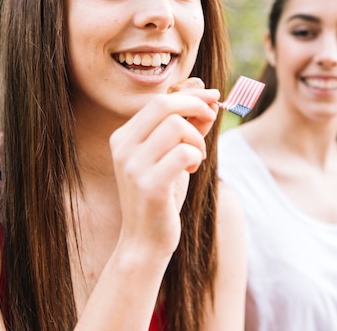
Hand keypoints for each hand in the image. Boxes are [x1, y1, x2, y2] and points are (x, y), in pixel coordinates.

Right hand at [109, 82, 219, 260]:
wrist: (144, 241)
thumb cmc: (161, 196)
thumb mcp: (171, 156)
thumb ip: (186, 127)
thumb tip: (208, 97)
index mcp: (124, 137)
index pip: (158, 101)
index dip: (190, 96)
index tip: (213, 98)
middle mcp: (123, 148)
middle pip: (164, 105)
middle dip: (196, 106)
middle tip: (212, 119)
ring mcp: (133, 167)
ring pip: (176, 127)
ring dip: (197, 140)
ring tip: (196, 158)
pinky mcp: (149, 186)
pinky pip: (183, 153)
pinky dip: (196, 157)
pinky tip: (192, 170)